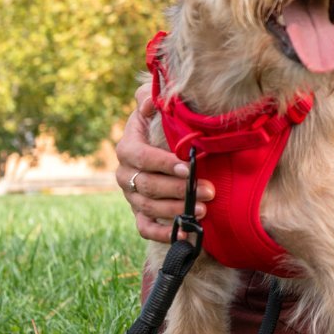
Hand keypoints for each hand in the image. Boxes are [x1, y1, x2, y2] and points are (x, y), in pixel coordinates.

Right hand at [115, 83, 214, 243]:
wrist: (156, 143)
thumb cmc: (159, 122)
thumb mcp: (153, 105)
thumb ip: (149, 98)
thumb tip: (151, 101)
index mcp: (127, 147)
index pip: (140, 157)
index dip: (163, 163)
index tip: (189, 168)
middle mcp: (125, 174)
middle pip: (148, 185)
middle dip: (179, 189)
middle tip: (209, 191)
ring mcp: (131, 196)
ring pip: (149, 208)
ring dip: (177, 210)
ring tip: (204, 210)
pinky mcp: (139, 213)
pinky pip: (144, 229)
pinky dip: (163, 234)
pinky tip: (184, 235)